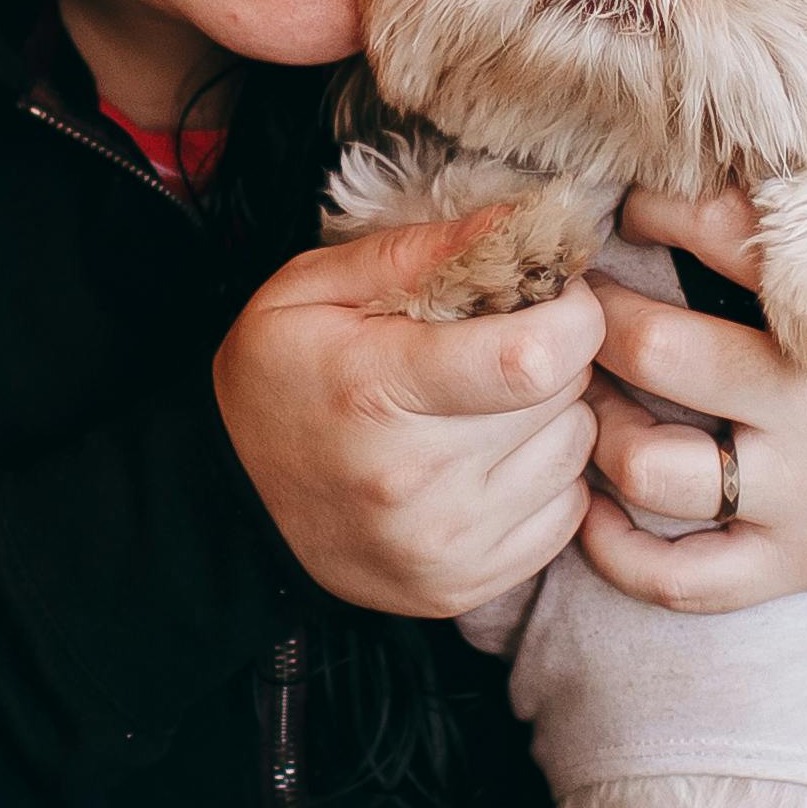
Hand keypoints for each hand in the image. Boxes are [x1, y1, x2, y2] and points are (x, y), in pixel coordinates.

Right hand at [219, 203, 614, 620]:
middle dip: (554, 354)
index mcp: (377, 392)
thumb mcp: (311, 289)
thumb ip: (416, 251)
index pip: (538, 356)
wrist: (230, 507)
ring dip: (553, 416)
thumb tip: (522, 221)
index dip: (571, 312)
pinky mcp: (467, 586)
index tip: (550, 294)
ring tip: (490, 404)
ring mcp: (446, 545)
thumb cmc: (277, 382)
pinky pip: (567, 513)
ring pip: (576, 452)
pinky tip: (490, 460)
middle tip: (501, 343)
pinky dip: (544, 477)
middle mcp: (419, 481)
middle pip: (565, 395)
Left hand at [573, 184, 806, 615]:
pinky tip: (587, 509)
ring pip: (649, 467)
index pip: (714, 230)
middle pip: (653, 350)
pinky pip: (684, 580)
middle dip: (589, 309)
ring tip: (574, 384)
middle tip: (568, 288)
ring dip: (589, 423)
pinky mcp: (805, 560)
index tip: (632, 196)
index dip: (653, 202)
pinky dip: (617, 554)